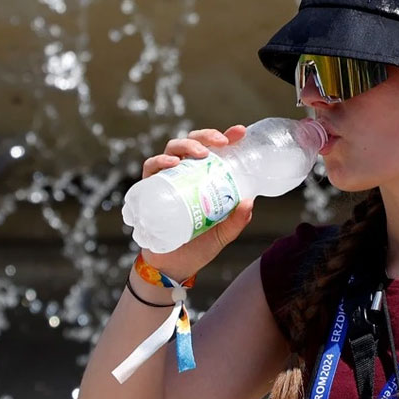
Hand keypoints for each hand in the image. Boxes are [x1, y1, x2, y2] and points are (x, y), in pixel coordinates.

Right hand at [139, 125, 253, 279]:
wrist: (173, 266)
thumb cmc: (198, 247)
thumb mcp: (222, 234)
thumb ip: (236, 221)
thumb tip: (249, 202)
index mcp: (204, 178)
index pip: (215, 151)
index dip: (226, 137)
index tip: (240, 132)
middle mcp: (185, 174)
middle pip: (193, 143)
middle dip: (206, 136)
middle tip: (220, 142)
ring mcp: (167, 179)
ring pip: (173, 149)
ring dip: (186, 145)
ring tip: (201, 153)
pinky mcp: (149, 189)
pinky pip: (151, 169)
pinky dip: (160, 162)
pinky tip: (172, 164)